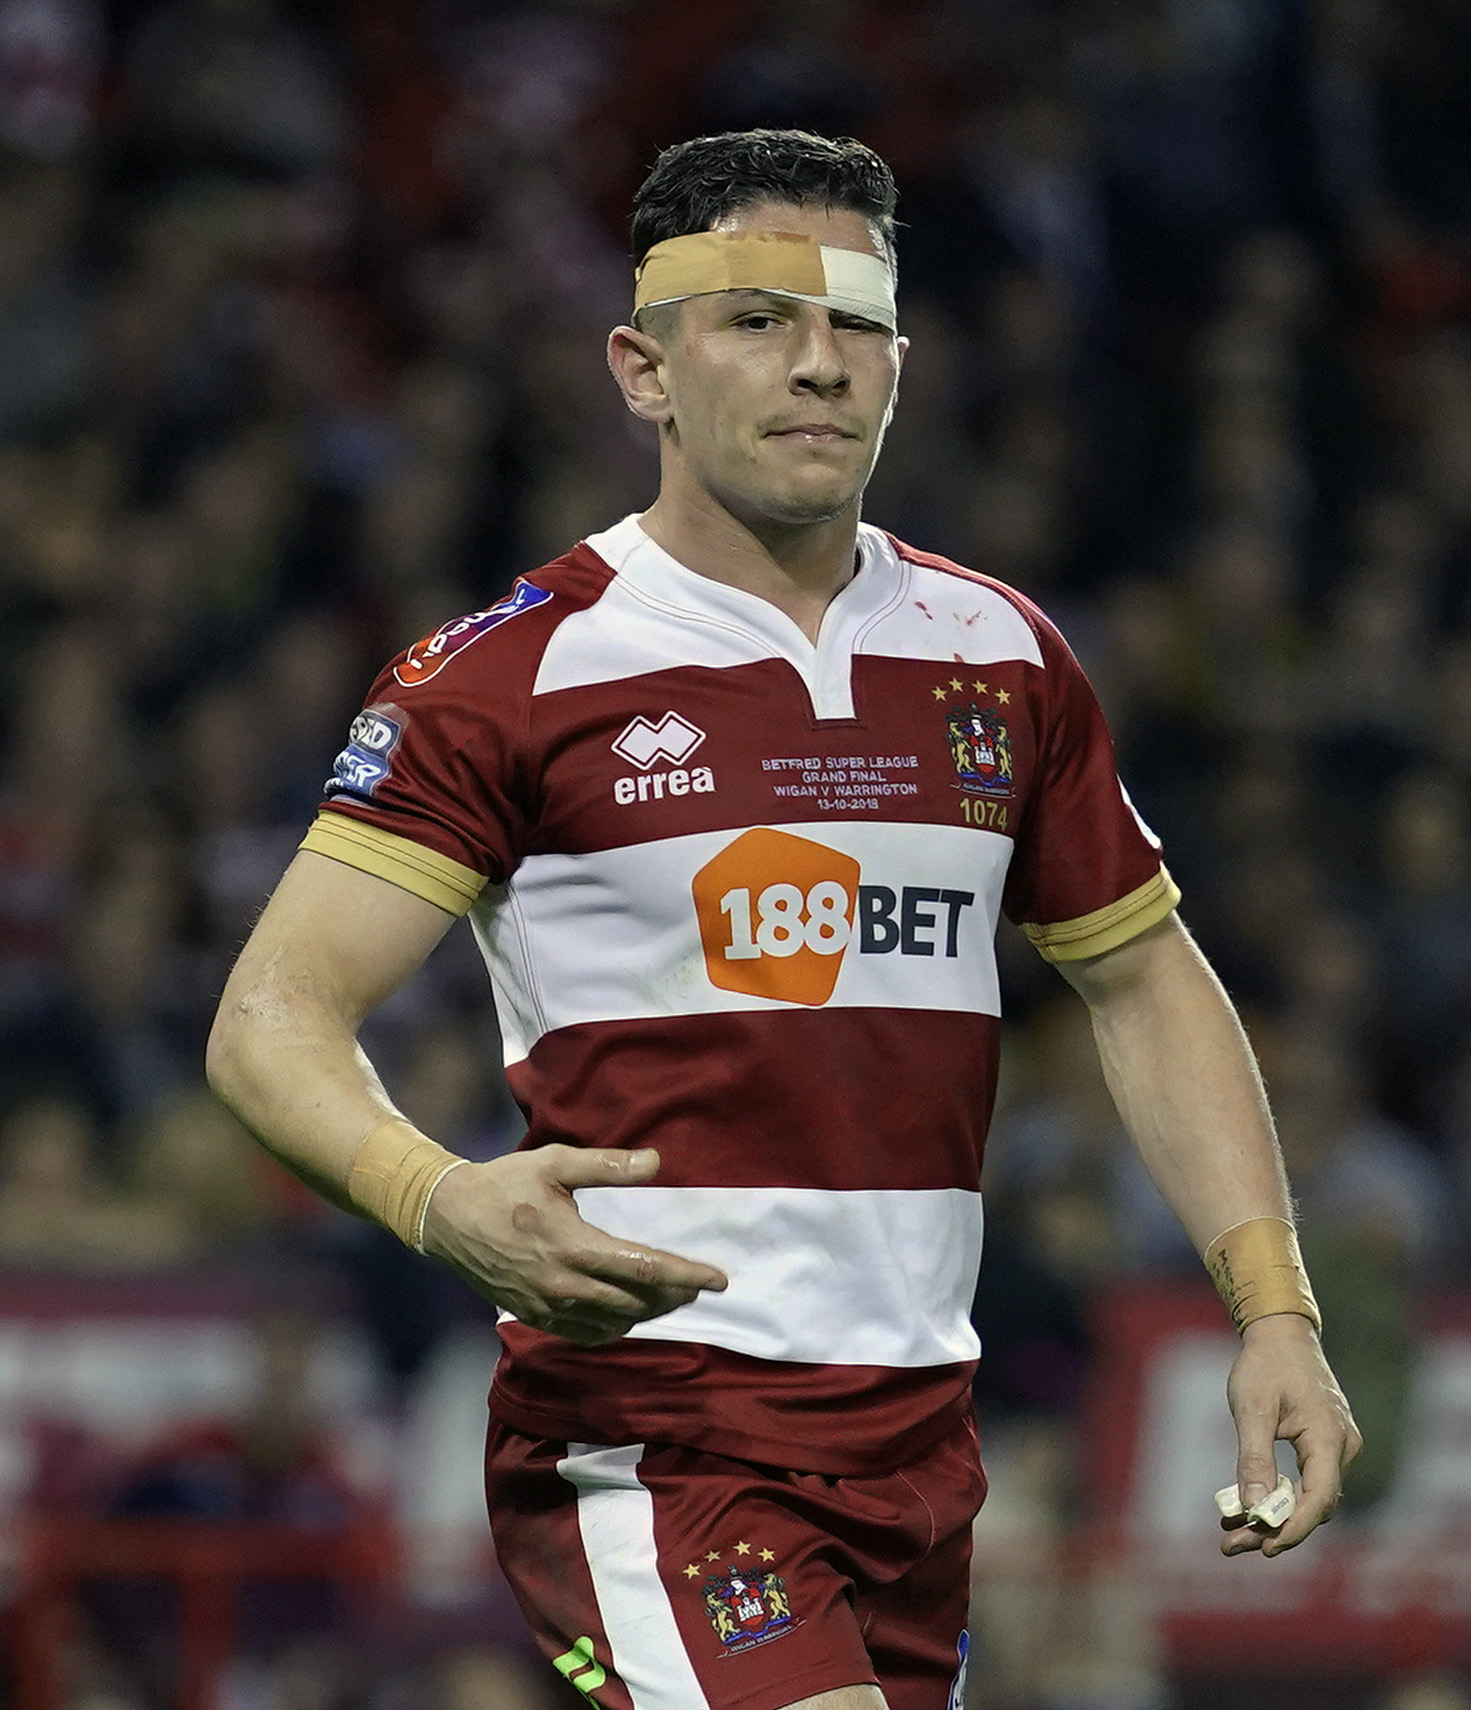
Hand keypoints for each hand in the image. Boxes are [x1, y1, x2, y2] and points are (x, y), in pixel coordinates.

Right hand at [418, 1144, 727, 1344]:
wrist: (447, 1218)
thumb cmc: (504, 1184)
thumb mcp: (554, 1163)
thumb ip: (607, 1165)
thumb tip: (656, 1162)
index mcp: (572, 1245)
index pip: (644, 1268)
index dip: (686, 1275)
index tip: (718, 1278)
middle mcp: (564, 1284)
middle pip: (636, 1301)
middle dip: (675, 1296)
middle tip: (700, 1285)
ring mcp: (548, 1306)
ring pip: (615, 1322)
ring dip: (649, 1312)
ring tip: (673, 1297)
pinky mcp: (535, 1316)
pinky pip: (586, 1333)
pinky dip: (616, 1327)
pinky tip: (629, 1314)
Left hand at [1222, 1312, 1361, 1557]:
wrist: (1281, 1333)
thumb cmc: (1265, 1365)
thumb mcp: (1251, 1408)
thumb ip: (1254, 1457)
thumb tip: (1252, 1507)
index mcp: (1329, 1437)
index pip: (1318, 1498)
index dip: (1292, 1528)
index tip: (1264, 1548)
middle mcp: (1341, 1448)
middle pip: (1311, 1505)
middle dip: (1273, 1529)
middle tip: (1229, 1546)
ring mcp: (1335, 1448)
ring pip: (1307, 1497)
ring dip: (1271, 1517)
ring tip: (1230, 1535)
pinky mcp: (1322, 1447)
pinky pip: (1303, 1482)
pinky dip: (1275, 1497)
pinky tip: (1242, 1509)